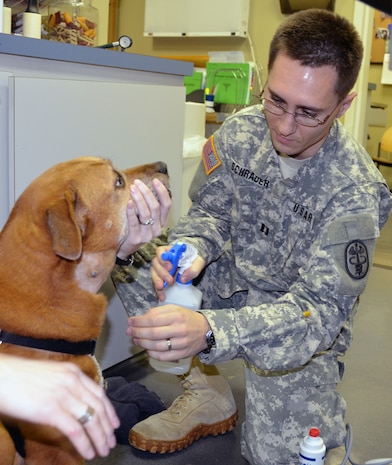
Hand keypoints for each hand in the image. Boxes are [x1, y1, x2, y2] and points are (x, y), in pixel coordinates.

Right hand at [0, 355, 119, 459]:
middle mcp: (72, 381)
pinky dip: (85, 444)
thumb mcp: (49, 375)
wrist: (0, 375)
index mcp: (72, 372)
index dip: (109, 410)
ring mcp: (63, 395)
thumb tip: (74, 403)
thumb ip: (65, 385)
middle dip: (107, 427)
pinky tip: (88, 453)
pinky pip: (75, 430)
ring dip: (100, 438)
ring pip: (91, 420)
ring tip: (103, 450)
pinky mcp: (51, 410)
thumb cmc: (18, 376)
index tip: (114, 423)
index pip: (99, 393)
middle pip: (98, 408)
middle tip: (111, 441)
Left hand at [117, 179, 170, 258]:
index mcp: (161, 222)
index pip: (167, 205)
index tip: (155, 180)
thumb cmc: (134, 229)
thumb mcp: (144, 218)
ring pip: (146, 214)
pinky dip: (131, 212)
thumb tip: (144, 186)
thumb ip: (146, 205)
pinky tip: (129, 203)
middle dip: (147, 192)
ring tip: (132, 189)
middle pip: (155, 207)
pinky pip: (134, 223)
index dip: (162, 192)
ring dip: (139, 199)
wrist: (124, 248)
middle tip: (137, 183)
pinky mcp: (137, 239)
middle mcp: (157, 228)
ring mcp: (148, 235)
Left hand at [127, 305, 209, 359]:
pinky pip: (163, 357)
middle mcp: (179, 330)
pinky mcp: (182, 354)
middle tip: (129, 331)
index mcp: (177, 316)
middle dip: (138, 332)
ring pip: (157, 346)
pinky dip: (152, 354)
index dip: (139, 321)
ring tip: (136, 339)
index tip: (130, 321)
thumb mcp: (175, 309)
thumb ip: (159, 311)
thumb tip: (143, 317)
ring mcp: (181, 343)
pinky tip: (147, 349)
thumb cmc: (188, 318)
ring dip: (143, 343)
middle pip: (153, 333)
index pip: (153, 319)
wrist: (206, 330)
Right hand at [151, 245, 205, 300]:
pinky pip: (157, 282)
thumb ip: (193, 269)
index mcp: (171, 251)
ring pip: (154, 272)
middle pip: (156, 263)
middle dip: (161, 273)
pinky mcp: (162, 277)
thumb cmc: (196, 259)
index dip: (163, 259)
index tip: (170, 267)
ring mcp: (161, 267)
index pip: (161, 251)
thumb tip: (182, 279)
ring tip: (162, 288)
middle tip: (170, 281)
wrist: (195, 264)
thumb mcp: (199, 262)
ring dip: (157, 280)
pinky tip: (162, 296)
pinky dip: (158, 290)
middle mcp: (163, 258)